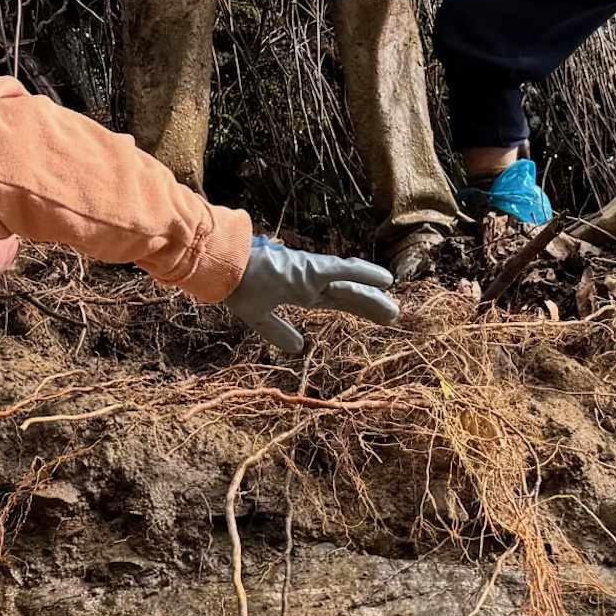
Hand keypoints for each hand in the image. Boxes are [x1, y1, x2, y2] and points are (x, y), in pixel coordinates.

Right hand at [227, 238, 400, 355]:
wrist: (220, 268)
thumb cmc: (234, 285)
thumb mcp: (258, 316)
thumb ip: (278, 331)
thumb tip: (299, 348)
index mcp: (300, 290)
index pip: (337, 301)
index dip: (358, 308)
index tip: (377, 316)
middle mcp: (310, 282)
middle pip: (348, 295)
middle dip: (371, 305)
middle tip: (393, 315)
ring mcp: (311, 274)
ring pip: (351, 286)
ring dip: (373, 297)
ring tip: (394, 309)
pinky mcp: (308, 269)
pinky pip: (342, 271)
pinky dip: (364, 274)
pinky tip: (386, 280)